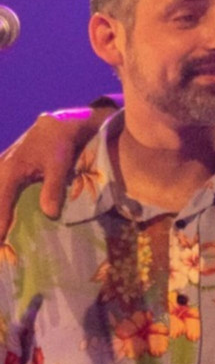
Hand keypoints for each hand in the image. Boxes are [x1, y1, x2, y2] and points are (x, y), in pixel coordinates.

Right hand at [0, 106, 114, 239]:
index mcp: (9, 172)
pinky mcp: (7, 173)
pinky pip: (2, 194)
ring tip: (1, 238)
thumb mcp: (59, 165)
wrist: (58, 126)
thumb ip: (53, 189)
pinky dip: (3, 206)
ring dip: (0, 215)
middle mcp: (0, 172)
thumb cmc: (59, 144)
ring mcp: (1, 171)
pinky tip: (5, 223)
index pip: (1, 204)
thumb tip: (49, 214)